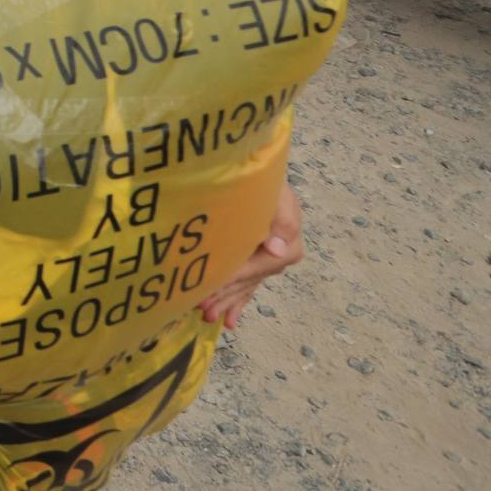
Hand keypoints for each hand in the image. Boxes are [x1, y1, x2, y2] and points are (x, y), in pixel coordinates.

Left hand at [198, 184, 304, 329]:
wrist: (261, 169)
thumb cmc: (265, 178)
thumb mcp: (277, 193)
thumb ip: (282, 220)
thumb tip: (279, 250)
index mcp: (288, 242)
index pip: (257, 266)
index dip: (233, 279)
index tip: (210, 289)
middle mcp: (280, 255)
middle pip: (250, 279)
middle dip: (226, 296)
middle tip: (203, 310)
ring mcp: (268, 258)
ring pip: (247, 285)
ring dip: (228, 301)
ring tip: (208, 316)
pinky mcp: (258, 258)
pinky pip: (249, 284)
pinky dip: (238, 301)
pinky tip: (229, 321)